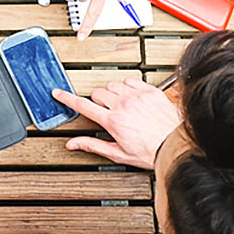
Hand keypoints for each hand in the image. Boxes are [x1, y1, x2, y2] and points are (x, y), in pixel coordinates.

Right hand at [53, 77, 178, 168]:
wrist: (174, 144)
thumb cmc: (150, 151)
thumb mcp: (118, 153)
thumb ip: (92, 145)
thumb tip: (73, 143)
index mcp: (113, 121)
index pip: (83, 105)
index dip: (67, 98)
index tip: (58, 92)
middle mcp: (123, 105)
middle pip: (98, 92)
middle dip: (98, 101)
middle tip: (105, 111)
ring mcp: (137, 95)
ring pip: (113, 84)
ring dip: (112, 93)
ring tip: (120, 105)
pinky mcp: (149, 90)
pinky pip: (130, 79)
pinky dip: (128, 86)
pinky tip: (132, 97)